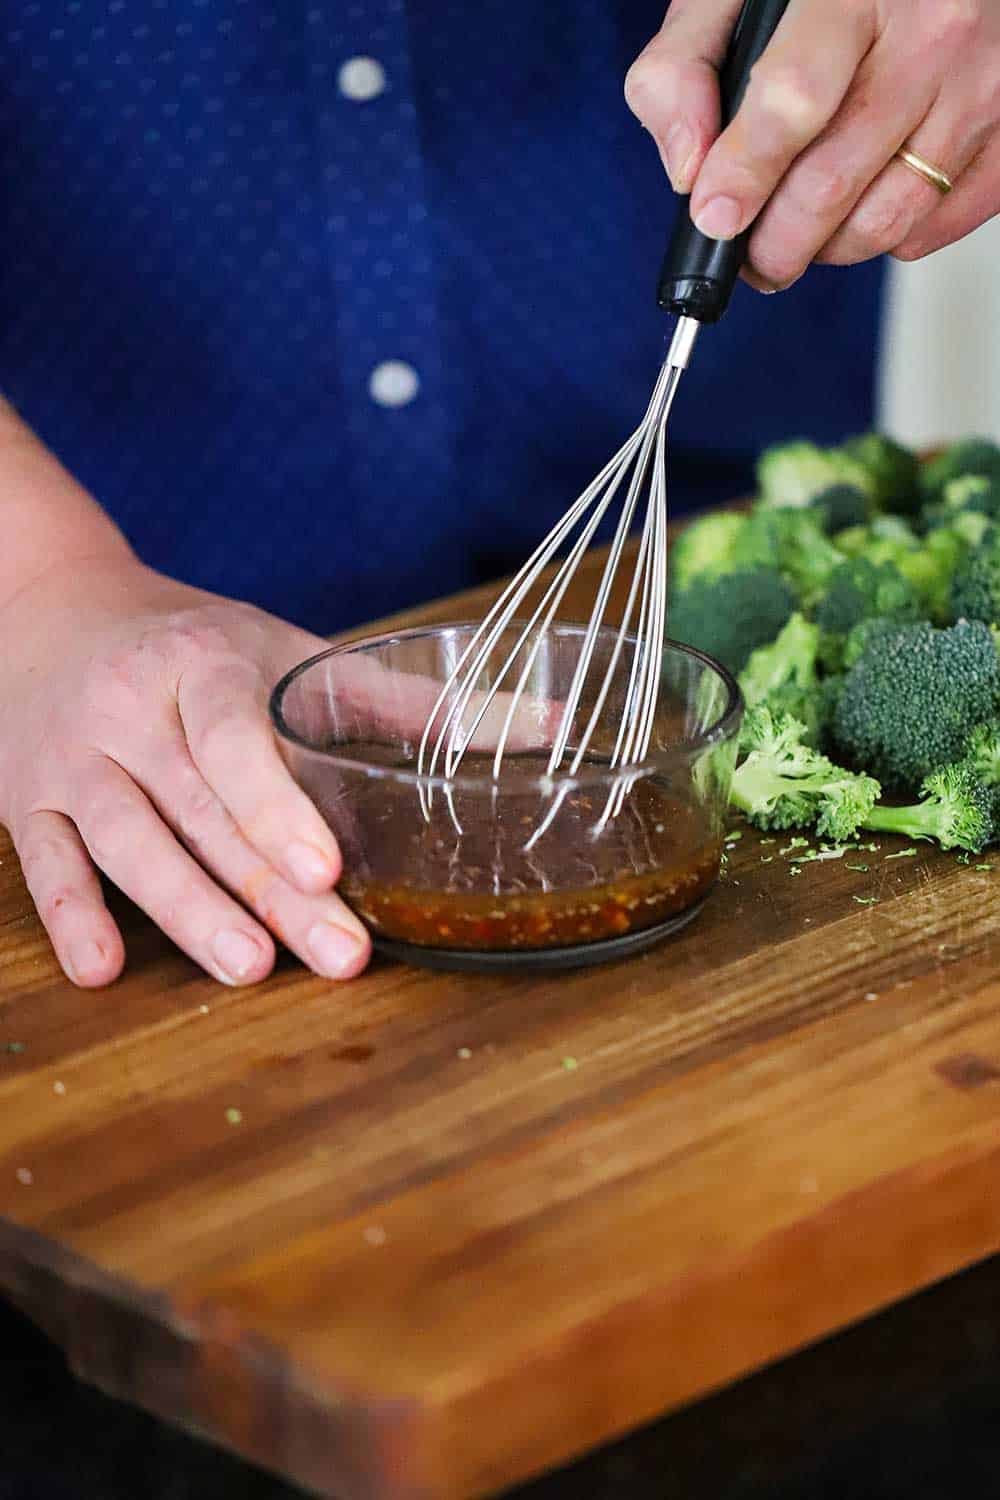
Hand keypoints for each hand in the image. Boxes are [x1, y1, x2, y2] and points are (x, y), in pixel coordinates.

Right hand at [0, 556, 373, 987]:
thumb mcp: (292, 649)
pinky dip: (69, 914)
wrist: (54, 608)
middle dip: (270, 890)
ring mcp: (75, 757)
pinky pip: (44, 861)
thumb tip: (546, 727)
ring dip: (186, 910)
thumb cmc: (196, 642)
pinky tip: (100, 967)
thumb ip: (410, 700)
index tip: (328, 866)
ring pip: (127, 840)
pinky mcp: (26, 799)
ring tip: (247, 967)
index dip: (277, 805)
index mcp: (204, 664)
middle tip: (338, 955)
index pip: (235, 738)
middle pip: (202, 809)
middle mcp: (132, 707)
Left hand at [625, 0, 999, 288]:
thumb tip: (688, 170)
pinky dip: (887, 239)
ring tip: (798, 233)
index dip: (747, 173)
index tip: (716, 217)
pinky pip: (934, 227)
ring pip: (886, 219)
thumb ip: (681, 71)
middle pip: (833, 181)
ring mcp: (980, 84)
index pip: (794, 98)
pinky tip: (862, 205)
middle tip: (749, 254)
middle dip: (774, 243)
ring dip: (827, 250)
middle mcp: (932, 31)